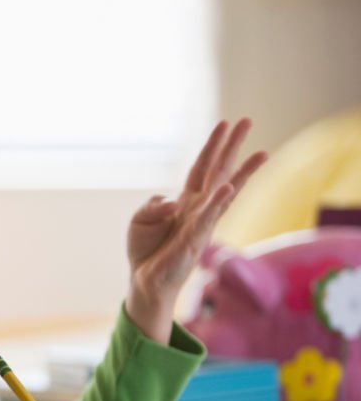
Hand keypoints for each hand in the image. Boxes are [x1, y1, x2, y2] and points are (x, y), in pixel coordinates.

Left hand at [125, 119, 267, 342]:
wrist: (145, 280)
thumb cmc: (145, 250)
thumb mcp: (139, 220)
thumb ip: (152, 206)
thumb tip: (170, 202)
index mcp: (185, 202)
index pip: (201, 168)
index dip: (212, 146)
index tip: (225, 123)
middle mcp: (198, 209)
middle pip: (219, 171)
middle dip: (233, 146)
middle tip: (248, 120)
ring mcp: (200, 223)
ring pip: (224, 192)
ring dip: (242, 172)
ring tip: (261, 153)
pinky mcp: (194, 240)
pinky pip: (207, 217)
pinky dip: (216, 201)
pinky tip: (227, 187)